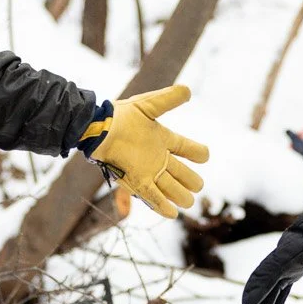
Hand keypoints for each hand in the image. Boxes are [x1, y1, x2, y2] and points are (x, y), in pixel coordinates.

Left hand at [82, 85, 209, 217]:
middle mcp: (157, 158)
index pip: (186, 148)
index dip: (197, 153)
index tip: (203, 156)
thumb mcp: (147, 105)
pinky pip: (152, 196)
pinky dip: (162, 206)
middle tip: (196, 185)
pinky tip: (172, 213)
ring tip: (188, 201)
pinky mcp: (136, 182)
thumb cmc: (120, 117)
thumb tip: (188, 90)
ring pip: (170, 188)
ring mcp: (148, 171)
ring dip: (180, 196)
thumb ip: (168, 99)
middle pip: (181, 173)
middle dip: (190, 181)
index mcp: (163, 139)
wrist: (98, 130)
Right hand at [242, 186, 302, 303]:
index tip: (247, 303)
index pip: (270, 271)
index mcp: (289, 252)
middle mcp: (282, 258)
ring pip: (270, 288)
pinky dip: (274, 303)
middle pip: (264, 282)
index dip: (258, 287)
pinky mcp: (291, 269)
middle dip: (257, 303)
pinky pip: (279, 289)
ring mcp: (285, 264)